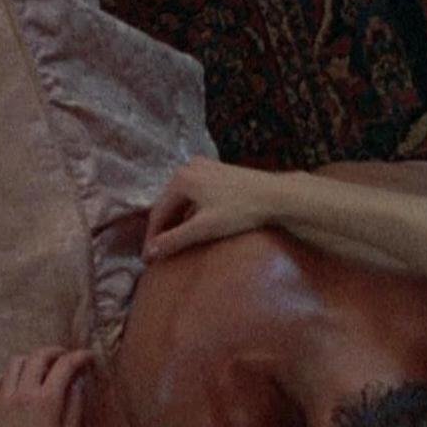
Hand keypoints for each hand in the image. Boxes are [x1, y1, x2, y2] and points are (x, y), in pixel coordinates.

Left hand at [0, 347, 93, 426]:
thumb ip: (74, 407)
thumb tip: (77, 384)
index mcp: (46, 401)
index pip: (64, 366)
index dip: (79, 357)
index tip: (89, 357)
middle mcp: (22, 394)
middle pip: (37, 357)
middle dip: (55, 352)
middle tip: (66, 358)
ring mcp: (2, 400)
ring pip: (15, 364)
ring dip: (32, 361)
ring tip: (43, 370)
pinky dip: (11, 376)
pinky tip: (19, 385)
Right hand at [143, 157, 285, 260]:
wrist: (277, 195)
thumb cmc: (241, 211)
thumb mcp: (205, 228)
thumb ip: (175, 239)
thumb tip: (150, 252)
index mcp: (180, 178)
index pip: (158, 212)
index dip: (152, 237)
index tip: (148, 259)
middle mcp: (188, 167)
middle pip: (169, 203)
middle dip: (164, 228)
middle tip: (158, 252)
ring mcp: (204, 167)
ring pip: (182, 199)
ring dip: (177, 220)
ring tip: (173, 241)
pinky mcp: (217, 171)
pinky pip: (195, 194)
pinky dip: (190, 210)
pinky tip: (193, 225)